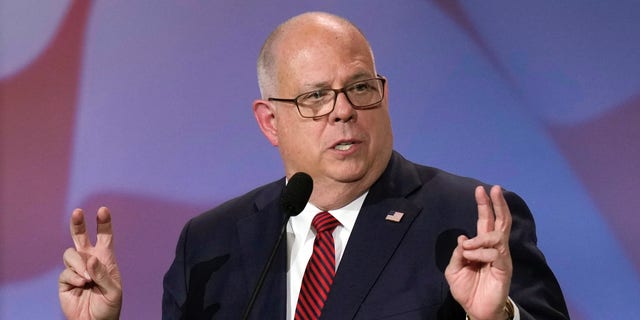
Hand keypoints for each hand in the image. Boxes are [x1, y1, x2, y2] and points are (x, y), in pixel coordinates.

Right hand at [58, 207, 121, 319]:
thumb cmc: (109, 305)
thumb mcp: (113, 290)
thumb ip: (102, 274)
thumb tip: (89, 259)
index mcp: (105, 258)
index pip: (105, 237)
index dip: (104, 223)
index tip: (103, 210)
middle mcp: (89, 260)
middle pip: (81, 236)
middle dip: (78, 223)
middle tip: (78, 212)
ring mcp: (76, 269)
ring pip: (70, 253)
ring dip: (78, 264)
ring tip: (87, 279)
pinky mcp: (65, 280)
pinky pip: (65, 272)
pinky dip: (73, 277)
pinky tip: (81, 285)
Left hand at [445, 186, 512, 319]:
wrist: (475, 309)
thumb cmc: (466, 289)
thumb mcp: (454, 269)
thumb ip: (458, 253)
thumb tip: (463, 238)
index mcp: (481, 246)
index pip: (485, 221)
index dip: (484, 206)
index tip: (480, 190)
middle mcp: (494, 248)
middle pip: (500, 221)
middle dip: (497, 204)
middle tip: (494, 189)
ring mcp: (501, 257)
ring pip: (497, 235)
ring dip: (480, 238)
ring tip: (467, 248)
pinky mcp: (505, 268)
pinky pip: (496, 253)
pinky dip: (481, 252)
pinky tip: (473, 258)